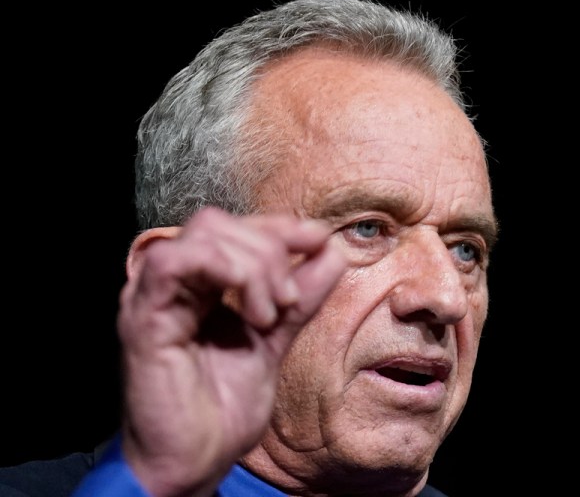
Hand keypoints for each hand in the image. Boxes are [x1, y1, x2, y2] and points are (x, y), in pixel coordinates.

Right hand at [116, 207, 346, 495]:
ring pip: (204, 234)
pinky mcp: (142, 317)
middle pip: (219, 223)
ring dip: (253, 266)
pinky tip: (251, 310)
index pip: (234, 228)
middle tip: (289, 301)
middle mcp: (171, 284)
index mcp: (196, 285)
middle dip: (270, 251)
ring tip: (271, 314)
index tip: (317, 242)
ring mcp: (153, 297)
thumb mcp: (274, 340)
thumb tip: (330, 252)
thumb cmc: (223, 408)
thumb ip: (300, 297)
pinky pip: (173, 262)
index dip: (279, 226)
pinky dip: (224, 270)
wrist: (195, 462)